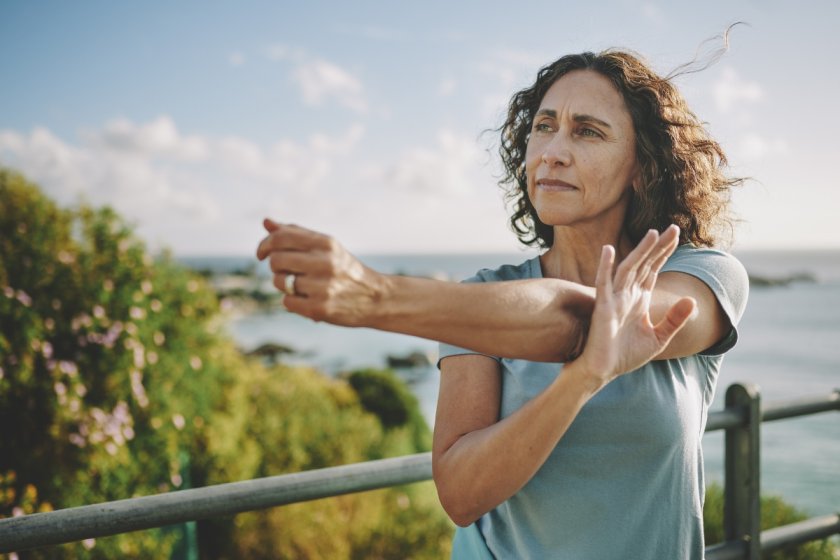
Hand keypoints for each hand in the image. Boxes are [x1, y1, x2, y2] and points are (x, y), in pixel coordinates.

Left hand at [256, 219, 386, 325]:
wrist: (376, 298)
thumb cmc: (345, 269)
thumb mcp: (327, 247)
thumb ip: (296, 234)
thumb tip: (266, 221)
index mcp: (326, 243)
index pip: (281, 237)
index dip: (265, 244)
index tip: (262, 254)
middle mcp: (325, 263)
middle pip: (276, 260)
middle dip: (276, 267)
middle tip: (288, 271)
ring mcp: (322, 287)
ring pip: (280, 282)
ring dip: (285, 285)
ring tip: (303, 286)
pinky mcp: (320, 309)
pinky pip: (287, 302)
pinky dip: (292, 302)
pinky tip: (308, 300)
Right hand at [573, 226, 695, 387]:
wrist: (603, 371)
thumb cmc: (626, 355)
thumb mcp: (659, 337)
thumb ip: (675, 318)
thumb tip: (693, 299)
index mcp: (639, 299)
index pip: (653, 269)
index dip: (663, 253)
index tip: (676, 236)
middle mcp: (626, 295)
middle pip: (644, 264)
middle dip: (658, 247)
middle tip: (674, 228)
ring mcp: (614, 299)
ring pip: (628, 269)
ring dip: (640, 251)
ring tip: (653, 233)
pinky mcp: (603, 308)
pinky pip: (603, 284)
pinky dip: (604, 267)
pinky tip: (607, 250)